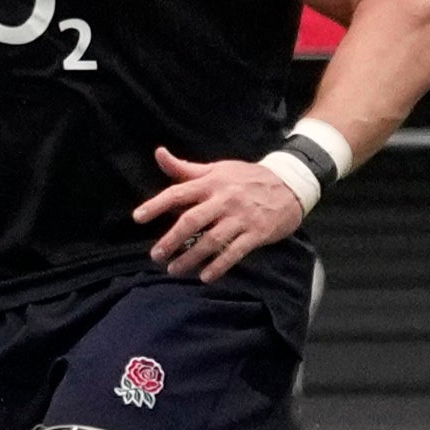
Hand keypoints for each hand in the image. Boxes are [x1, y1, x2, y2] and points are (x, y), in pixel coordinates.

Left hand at [138, 143, 310, 279]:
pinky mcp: (257, 233)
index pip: (178, 192)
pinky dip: (219, 266)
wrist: (290, 184)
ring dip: (191, 257)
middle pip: (192, 220)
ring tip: (174, 269)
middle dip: (171, 239)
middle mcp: (224, 199)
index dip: (156, 204)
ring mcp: (241, 217)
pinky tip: (205, 277)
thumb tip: (159, 153)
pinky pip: (235, 252)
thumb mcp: (217, 168)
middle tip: (155, 255)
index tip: (138, 217)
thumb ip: (186, 168)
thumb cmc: (246, 177)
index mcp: (211, 182)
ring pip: (211, 240)